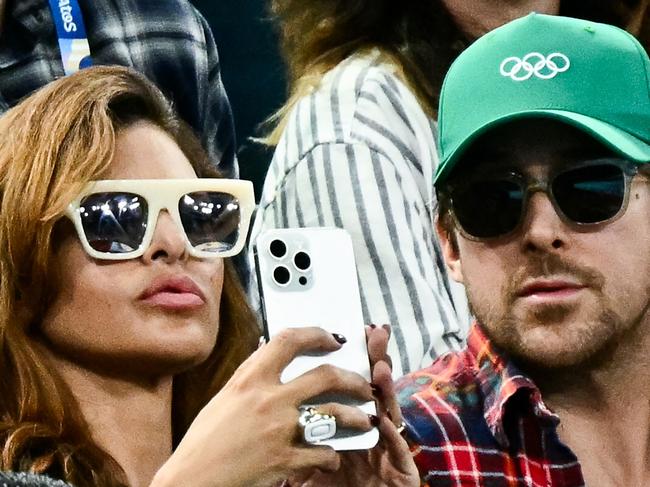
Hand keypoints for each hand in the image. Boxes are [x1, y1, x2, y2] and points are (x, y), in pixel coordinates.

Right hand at [151, 327, 376, 486]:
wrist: (193, 480)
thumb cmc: (204, 441)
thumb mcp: (225, 398)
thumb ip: (251, 377)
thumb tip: (268, 354)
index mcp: (250, 379)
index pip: (289, 340)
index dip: (317, 333)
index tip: (333, 338)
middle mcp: (269, 399)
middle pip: (326, 375)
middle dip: (352, 379)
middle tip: (363, 385)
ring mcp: (280, 429)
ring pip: (335, 414)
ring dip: (356, 417)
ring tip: (364, 421)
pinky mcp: (286, 459)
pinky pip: (324, 453)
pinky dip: (331, 456)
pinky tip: (331, 457)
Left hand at [286, 325, 418, 486]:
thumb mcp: (306, 464)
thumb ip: (299, 436)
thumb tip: (276, 401)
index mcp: (346, 427)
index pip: (351, 386)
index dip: (352, 359)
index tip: (345, 333)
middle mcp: (370, 434)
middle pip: (373, 391)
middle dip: (373, 361)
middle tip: (373, 334)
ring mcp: (386, 452)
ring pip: (390, 415)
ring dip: (385, 391)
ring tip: (378, 369)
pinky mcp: (401, 473)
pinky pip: (397, 452)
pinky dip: (392, 435)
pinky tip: (386, 420)